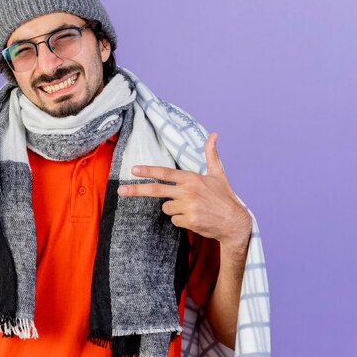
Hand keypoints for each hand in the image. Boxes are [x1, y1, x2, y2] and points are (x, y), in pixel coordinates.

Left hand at [117, 133, 250, 249]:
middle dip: (136, 190)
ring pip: (166, 208)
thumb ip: (211, 154)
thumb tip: (214, 134)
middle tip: (121, 191)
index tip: (133, 170)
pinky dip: (182, 220)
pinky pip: (175, 220)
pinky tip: (195, 218)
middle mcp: (188, 192)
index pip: (165, 173)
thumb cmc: (224, 197)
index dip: (148, 171)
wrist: (235, 222)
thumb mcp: (218, 174)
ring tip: (192, 208)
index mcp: (192, 178)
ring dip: (175, 209)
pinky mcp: (189, 221)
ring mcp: (188, 207)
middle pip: (156, 190)